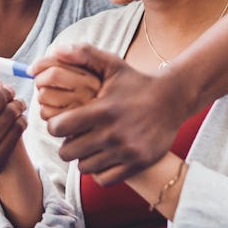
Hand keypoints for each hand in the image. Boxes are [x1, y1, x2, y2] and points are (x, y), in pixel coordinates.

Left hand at [44, 44, 189, 185]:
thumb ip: (83, 54)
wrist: (173, 99)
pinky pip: (104, 179)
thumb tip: (55, 49)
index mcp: (103, 110)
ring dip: (84, 157)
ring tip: (91, 145)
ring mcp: (126, 152)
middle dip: (67, 143)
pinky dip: (100, 170)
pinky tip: (104, 156)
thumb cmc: (137, 82)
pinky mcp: (137, 164)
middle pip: (68, 152)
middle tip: (76, 135)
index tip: (63, 122)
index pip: (59, 127)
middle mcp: (113, 134)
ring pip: (84, 167)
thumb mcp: (112, 64)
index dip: (55, 125)